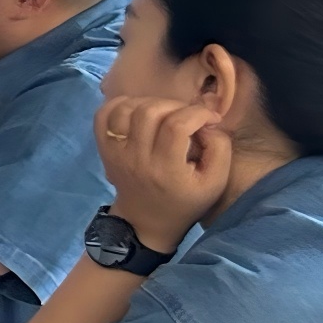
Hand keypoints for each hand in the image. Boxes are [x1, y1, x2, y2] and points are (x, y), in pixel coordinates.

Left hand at [93, 95, 231, 247]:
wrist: (146, 220)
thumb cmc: (186, 200)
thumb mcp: (215, 182)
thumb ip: (219, 149)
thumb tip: (208, 122)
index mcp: (166, 170)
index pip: (176, 126)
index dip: (197, 113)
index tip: (210, 119)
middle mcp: (136, 159)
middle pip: (149, 112)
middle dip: (175, 105)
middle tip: (188, 116)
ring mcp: (115, 153)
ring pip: (125, 109)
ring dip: (149, 102)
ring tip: (165, 113)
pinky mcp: (104, 148)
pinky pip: (102, 115)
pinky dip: (120, 105)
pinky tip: (139, 111)